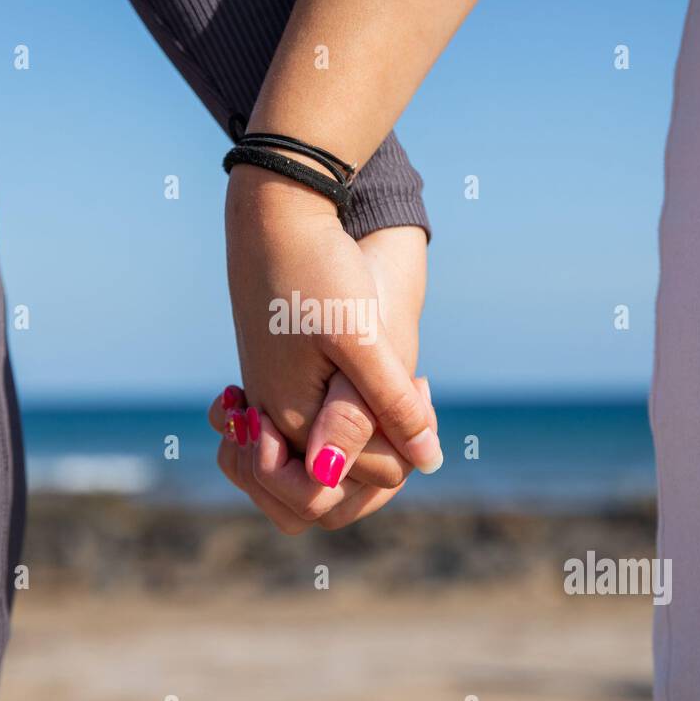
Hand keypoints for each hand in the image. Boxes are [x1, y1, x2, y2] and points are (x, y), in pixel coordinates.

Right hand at [215, 165, 442, 524]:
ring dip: (361, 447)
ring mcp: (271, 400)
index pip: (351, 484)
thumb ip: (388, 406)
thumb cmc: (319, 271)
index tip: (417, 390)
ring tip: (395, 390)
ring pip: (322, 461)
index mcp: (290, 420)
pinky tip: (367, 377)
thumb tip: (428, 462)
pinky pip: (312, 430)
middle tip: (410, 394)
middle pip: (328, 488)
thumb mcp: (362, 340)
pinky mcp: (277, 378)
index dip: (396, 458)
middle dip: (375, 465)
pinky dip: (345, 423)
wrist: (276, 213)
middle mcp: (274, 420)